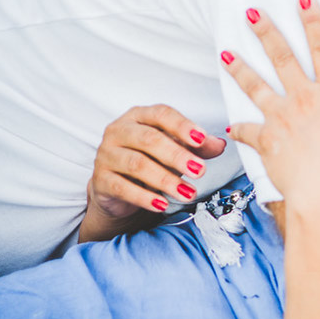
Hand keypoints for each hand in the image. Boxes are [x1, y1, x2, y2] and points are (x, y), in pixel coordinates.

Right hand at [80, 105, 226, 240]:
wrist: (118, 186)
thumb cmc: (150, 159)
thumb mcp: (176, 149)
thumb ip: (198, 146)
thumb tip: (219, 145)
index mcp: (139, 116)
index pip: (161, 114)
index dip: (182, 126)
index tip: (201, 139)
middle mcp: (119, 131)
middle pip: (149, 140)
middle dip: (178, 156)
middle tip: (200, 171)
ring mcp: (106, 154)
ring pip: (137, 164)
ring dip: (166, 180)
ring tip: (187, 192)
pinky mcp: (100, 179)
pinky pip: (123, 187)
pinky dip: (145, 197)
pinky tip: (162, 204)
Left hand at [222, 0, 319, 216]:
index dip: (314, 21)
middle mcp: (304, 100)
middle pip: (281, 57)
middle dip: (266, 31)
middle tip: (251, 12)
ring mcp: (281, 119)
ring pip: (255, 86)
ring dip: (239, 68)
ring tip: (225, 54)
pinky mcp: (266, 141)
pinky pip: (246, 131)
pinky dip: (238, 129)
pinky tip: (229, 126)